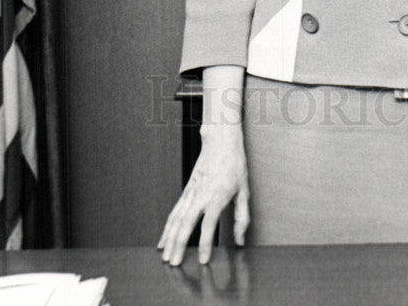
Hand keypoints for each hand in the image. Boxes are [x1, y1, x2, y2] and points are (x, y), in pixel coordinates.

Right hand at [158, 127, 249, 265]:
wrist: (221, 142)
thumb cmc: (234, 164)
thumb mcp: (244, 191)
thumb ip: (242, 218)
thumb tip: (240, 240)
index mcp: (217, 197)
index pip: (209, 226)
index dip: (205, 245)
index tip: (203, 260)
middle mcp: (200, 196)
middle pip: (185, 225)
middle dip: (179, 246)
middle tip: (174, 264)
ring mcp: (190, 193)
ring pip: (176, 219)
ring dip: (169, 239)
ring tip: (165, 257)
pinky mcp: (186, 191)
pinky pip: (174, 212)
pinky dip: (167, 228)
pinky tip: (163, 240)